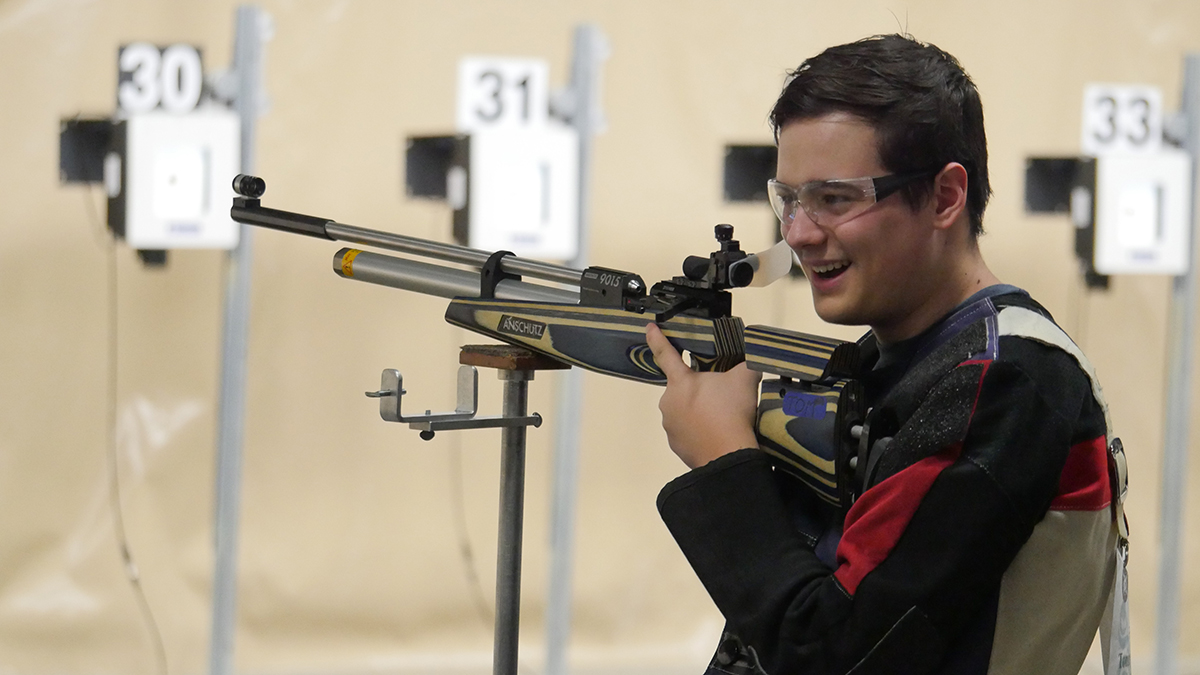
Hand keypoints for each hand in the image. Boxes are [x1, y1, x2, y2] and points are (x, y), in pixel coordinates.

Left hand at [645, 323, 761, 468]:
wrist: (728, 455)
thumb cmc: (731, 413)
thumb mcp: (745, 379)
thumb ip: (747, 363)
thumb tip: (753, 359)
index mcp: (680, 382)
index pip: (665, 353)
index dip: (656, 338)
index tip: (649, 327)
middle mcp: (668, 402)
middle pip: (683, 388)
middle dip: (699, 388)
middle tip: (721, 396)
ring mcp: (669, 425)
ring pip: (684, 411)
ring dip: (699, 410)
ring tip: (721, 418)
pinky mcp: (675, 444)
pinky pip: (686, 431)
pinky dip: (698, 430)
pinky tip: (715, 432)